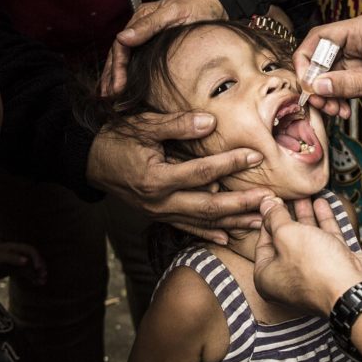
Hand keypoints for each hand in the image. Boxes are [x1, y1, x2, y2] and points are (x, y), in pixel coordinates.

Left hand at [0, 242, 47, 284]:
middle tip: (44, 275)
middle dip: (39, 265)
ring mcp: (12, 261)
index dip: (36, 258)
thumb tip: (26, 261)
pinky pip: (24, 272)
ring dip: (36, 272)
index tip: (38, 268)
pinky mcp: (10, 270)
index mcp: (10, 248)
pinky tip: (36, 283)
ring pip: (29, 266)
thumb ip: (10, 259)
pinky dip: (30, 277)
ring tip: (42, 281)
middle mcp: (13, 253)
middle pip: (31, 257)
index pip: (27, 250)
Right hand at [86, 112, 270, 242]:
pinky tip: (229, 238)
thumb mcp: (143, 125)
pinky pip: (187, 227)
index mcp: (157, 177)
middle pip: (208, 206)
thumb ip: (177, 125)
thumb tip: (210, 123)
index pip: (203, 172)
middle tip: (270, 200)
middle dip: (241, 204)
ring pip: (202, 221)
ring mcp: (159, 212)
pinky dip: (209, 234)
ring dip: (232, 222)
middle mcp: (160, 201)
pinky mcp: (158, 216)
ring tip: (260, 221)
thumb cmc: (117, 138)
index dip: (231, 163)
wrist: (90, 161)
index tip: (256, 155)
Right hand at [100, 0, 226, 95]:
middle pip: (119, 54)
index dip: (117, 68)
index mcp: (141, 18)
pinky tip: (128, 88)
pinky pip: (140, 61)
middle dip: (111, 76)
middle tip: (108, 97)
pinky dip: (131, 74)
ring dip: (116, 77)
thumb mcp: (174, 12)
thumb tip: (123, 38)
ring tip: (111, 97)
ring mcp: (149, 37)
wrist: (218, 3)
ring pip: (127, 59)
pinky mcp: (158, 45)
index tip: (116, 86)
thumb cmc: (198, 5)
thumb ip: (149, 25)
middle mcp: (141, 27)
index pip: (121, 46)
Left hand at [254, 195, 361, 315]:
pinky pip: (325, 240)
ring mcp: (313, 273)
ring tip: (305, 193)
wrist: (353, 289)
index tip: (270, 198)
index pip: (262, 242)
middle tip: (287, 193)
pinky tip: (321, 202)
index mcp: (267, 276)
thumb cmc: (313, 266)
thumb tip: (265, 204)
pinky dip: (323, 221)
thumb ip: (275, 217)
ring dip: (306, 215)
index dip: (267, 219)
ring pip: (307, 238)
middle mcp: (288, 278)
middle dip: (288, 214)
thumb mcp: (286, 235)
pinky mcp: (334, 266)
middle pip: (285, 240)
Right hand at [294, 13, 361, 114]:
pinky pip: (344, 81)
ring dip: (328, 92)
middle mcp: (361, 38)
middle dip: (318, 81)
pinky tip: (344, 110)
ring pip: (331, 72)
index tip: (306, 84)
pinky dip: (340, 96)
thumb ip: (347, 83)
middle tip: (320, 104)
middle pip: (322, 56)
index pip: (320, 37)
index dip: (307, 60)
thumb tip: (316, 86)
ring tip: (335, 111)